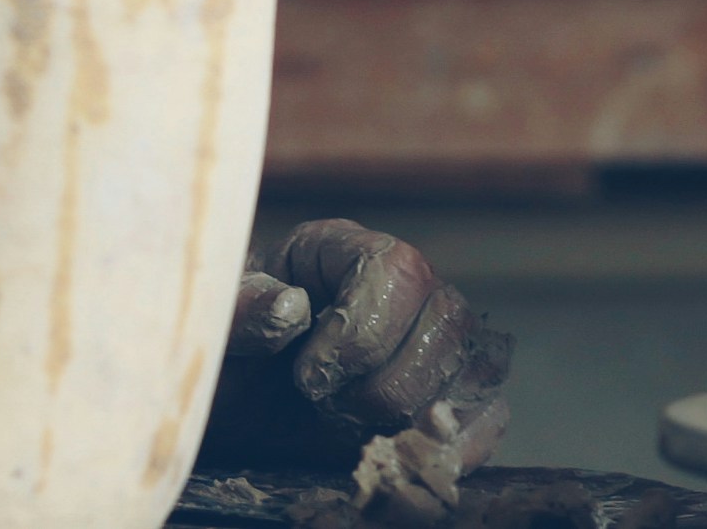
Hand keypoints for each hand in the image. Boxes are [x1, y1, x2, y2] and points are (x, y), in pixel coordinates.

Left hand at [194, 219, 510, 484]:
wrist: (233, 408)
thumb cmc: (225, 355)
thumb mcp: (217, 332)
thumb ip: (242, 314)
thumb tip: (289, 307)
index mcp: (344, 251)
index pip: (396, 266)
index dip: (363, 329)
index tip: (308, 377)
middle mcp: (402, 287)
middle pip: (448, 315)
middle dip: (390, 382)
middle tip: (330, 408)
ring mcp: (431, 341)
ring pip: (478, 361)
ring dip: (423, 413)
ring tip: (362, 433)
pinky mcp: (444, 395)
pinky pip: (489, 409)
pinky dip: (464, 441)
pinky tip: (411, 455)